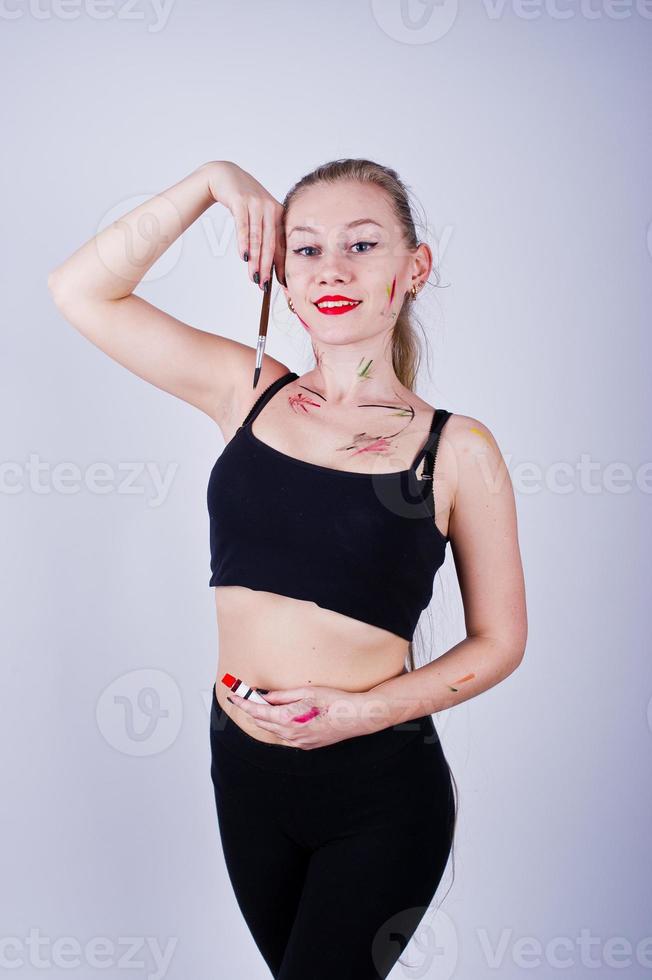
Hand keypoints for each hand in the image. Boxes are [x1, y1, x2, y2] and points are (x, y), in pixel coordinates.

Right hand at [202, 160, 286, 289]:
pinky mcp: (241, 201)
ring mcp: (256, 204)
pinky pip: (243, 226)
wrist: (226, 176)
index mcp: (279, 214)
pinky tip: (243, 257)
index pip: (281, 245)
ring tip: (253, 278)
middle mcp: (271, 208)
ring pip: (257, 238)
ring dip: (255, 260)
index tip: (281, 284)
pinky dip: (243, 243)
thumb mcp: (259, 216)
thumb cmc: (244, 201)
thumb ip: (265, 235)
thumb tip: (268, 264)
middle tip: (265, 286)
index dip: (281, 266)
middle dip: (267, 268)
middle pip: (270, 244)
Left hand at [227, 685, 374, 749]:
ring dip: (265, 718)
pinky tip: (282, 718)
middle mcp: (290, 734)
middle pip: (262, 722)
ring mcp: (298, 742)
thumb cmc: (334, 701)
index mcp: (288, 719)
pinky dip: (278, 726)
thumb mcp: (305, 692)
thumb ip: (281, 696)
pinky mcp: (306, 745)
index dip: (243, 703)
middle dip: (252, 709)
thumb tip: (264, 695)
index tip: (234, 696)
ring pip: (273, 730)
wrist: (356, 717)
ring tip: (263, 704)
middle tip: (247, 696)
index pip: (257, 711)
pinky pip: (285, 737)